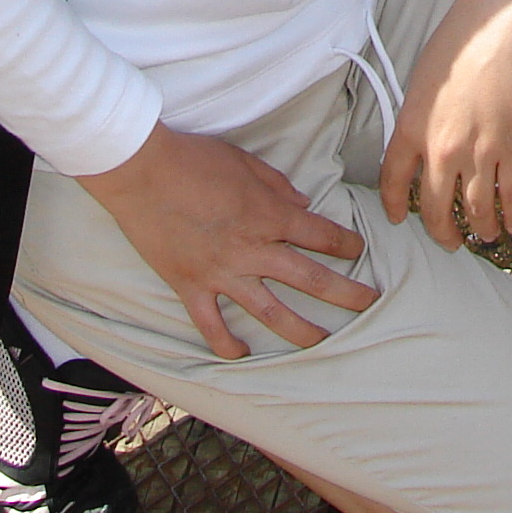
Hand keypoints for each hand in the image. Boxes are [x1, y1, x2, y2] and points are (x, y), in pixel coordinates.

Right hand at [80, 124, 377, 358]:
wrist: (142, 171)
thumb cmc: (194, 158)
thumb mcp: (244, 161)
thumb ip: (277, 185)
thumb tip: (302, 202)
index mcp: (270, 215)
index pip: (322, 235)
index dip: (347, 244)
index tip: (359, 251)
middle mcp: (254, 249)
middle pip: (311, 278)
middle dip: (346, 294)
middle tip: (369, 304)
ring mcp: (223, 273)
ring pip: (271, 312)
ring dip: (300, 330)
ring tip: (321, 342)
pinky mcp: (191, 286)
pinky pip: (212, 325)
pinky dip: (226, 344)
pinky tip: (241, 354)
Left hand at [376, 0, 511, 248]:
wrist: (499, 29)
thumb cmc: (458, 44)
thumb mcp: (419, 82)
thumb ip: (417, 120)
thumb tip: (422, 147)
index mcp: (410, 130)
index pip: (394, 183)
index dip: (396, 206)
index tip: (400, 218)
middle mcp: (441, 150)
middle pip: (436, 208)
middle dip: (443, 232)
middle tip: (449, 242)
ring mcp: (479, 153)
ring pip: (476, 209)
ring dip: (480, 229)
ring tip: (484, 236)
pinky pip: (511, 194)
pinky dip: (511, 215)